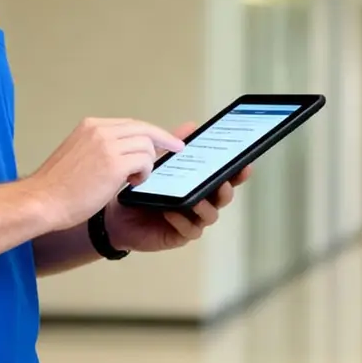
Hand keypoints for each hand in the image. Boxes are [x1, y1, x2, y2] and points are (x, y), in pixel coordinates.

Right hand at [23, 118, 186, 232]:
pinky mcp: (113, 163)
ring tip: (135, 178)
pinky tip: (133, 182)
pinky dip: (145, 172)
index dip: (151, 132)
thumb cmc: (57, 187)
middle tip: (177, 149)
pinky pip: (144, 161)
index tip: (166, 139)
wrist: (42, 200)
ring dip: (147, 163)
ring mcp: (106, 145)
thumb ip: (102, 148)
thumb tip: (128, 152)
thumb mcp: (80, 155)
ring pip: (146, 145)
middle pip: (143, 129)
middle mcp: (99, 130)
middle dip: (163, 139)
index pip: (130, 123)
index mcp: (90, 126)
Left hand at [102, 122, 251, 253]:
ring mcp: (192, 220)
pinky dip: (183, 220)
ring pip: (211, 215)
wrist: (117, 214)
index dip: (238, 172)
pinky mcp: (179, 235)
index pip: (225, 177)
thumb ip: (175, 145)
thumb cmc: (140, 190)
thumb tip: (191, 126)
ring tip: (194, 197)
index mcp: (199, 184)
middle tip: (221, 180)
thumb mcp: (158, 163)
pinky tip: (172, 211)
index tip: (244, 164)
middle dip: (226, 188)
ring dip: (204, 205)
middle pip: (223, 197)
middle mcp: (201, 203)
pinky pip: (190, 230)